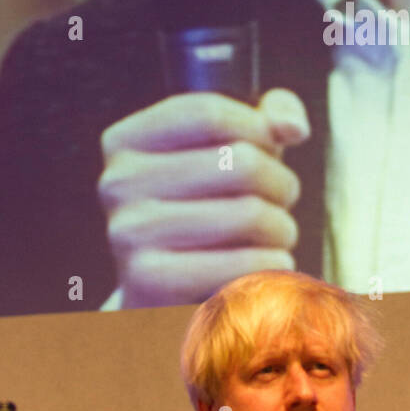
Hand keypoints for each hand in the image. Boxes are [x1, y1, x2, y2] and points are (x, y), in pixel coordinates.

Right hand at [98, 88, 308, 307]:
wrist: (170, 296)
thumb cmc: (211, 208)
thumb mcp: (232, 151)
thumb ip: (268, 118)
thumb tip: (293, 127)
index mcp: (125, 141)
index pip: (209, 114)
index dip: (259, 130)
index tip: (271, 150)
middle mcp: (116, 183)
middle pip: (240, 163)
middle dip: (281, 184)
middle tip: (281, 203)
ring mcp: (127, 234)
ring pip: (249, 213)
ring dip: (282, 228)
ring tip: (276, 237)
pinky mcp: (149, 283)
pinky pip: (242, 264)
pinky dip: (273, 265)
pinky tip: (269, 266)